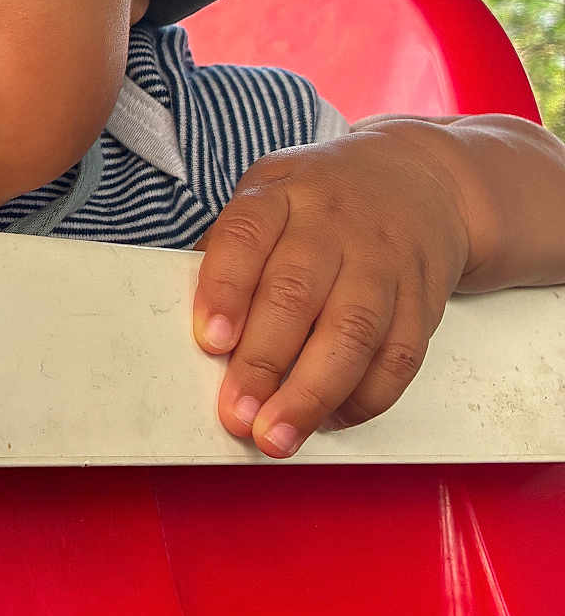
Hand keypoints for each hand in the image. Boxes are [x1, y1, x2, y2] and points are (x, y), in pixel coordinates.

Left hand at [192, 122, 471, 456]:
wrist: (417, 179)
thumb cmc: (318, 199)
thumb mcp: (266, 193)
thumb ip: (229, 250)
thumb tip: (194, 321)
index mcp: (281, 194)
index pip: (246, 237)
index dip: (225, 290)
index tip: (209, 341)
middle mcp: (333, 225)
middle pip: (296, 295)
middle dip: (262, 363)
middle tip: (236, 414)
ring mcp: (383, 263)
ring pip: (351, 334)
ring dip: (311, 394)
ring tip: (277, 436)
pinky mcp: (422, 301)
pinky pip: (399, 358)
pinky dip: (364, 398)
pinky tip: (330, 419)